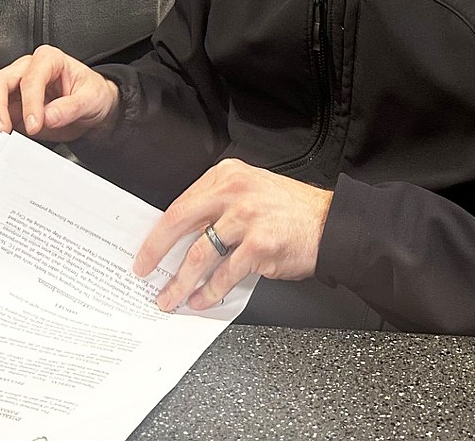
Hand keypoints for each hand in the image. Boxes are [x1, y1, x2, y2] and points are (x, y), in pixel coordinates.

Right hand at [0, 47, 119, 148]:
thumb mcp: (91, 99)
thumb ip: (71, 107)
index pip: (31, 78)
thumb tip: (49, 116)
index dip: (30, 102)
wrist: (91, 108)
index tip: (34, 125)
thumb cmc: (91, 94)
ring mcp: (14, 86)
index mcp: (49, 59)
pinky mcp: (8, 105)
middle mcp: (27, 68)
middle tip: (2, 132)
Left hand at [133, 158, 331, 312]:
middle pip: (180, 221)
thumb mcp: (251, 190)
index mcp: (227, 175)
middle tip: (144, 270)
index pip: (181, 203)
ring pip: (199, 253)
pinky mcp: (259, 245)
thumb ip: (220, 205)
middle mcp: (234, 191)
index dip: (159, 231)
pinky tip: (202, 300)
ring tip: (170, 297)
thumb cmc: (292, 210)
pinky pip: (225, 274)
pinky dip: (209, 291)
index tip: (147, 249)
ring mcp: (246, 217)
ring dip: (180, 281)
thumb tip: (185, 236)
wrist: (331, 224)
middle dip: (156, 251)